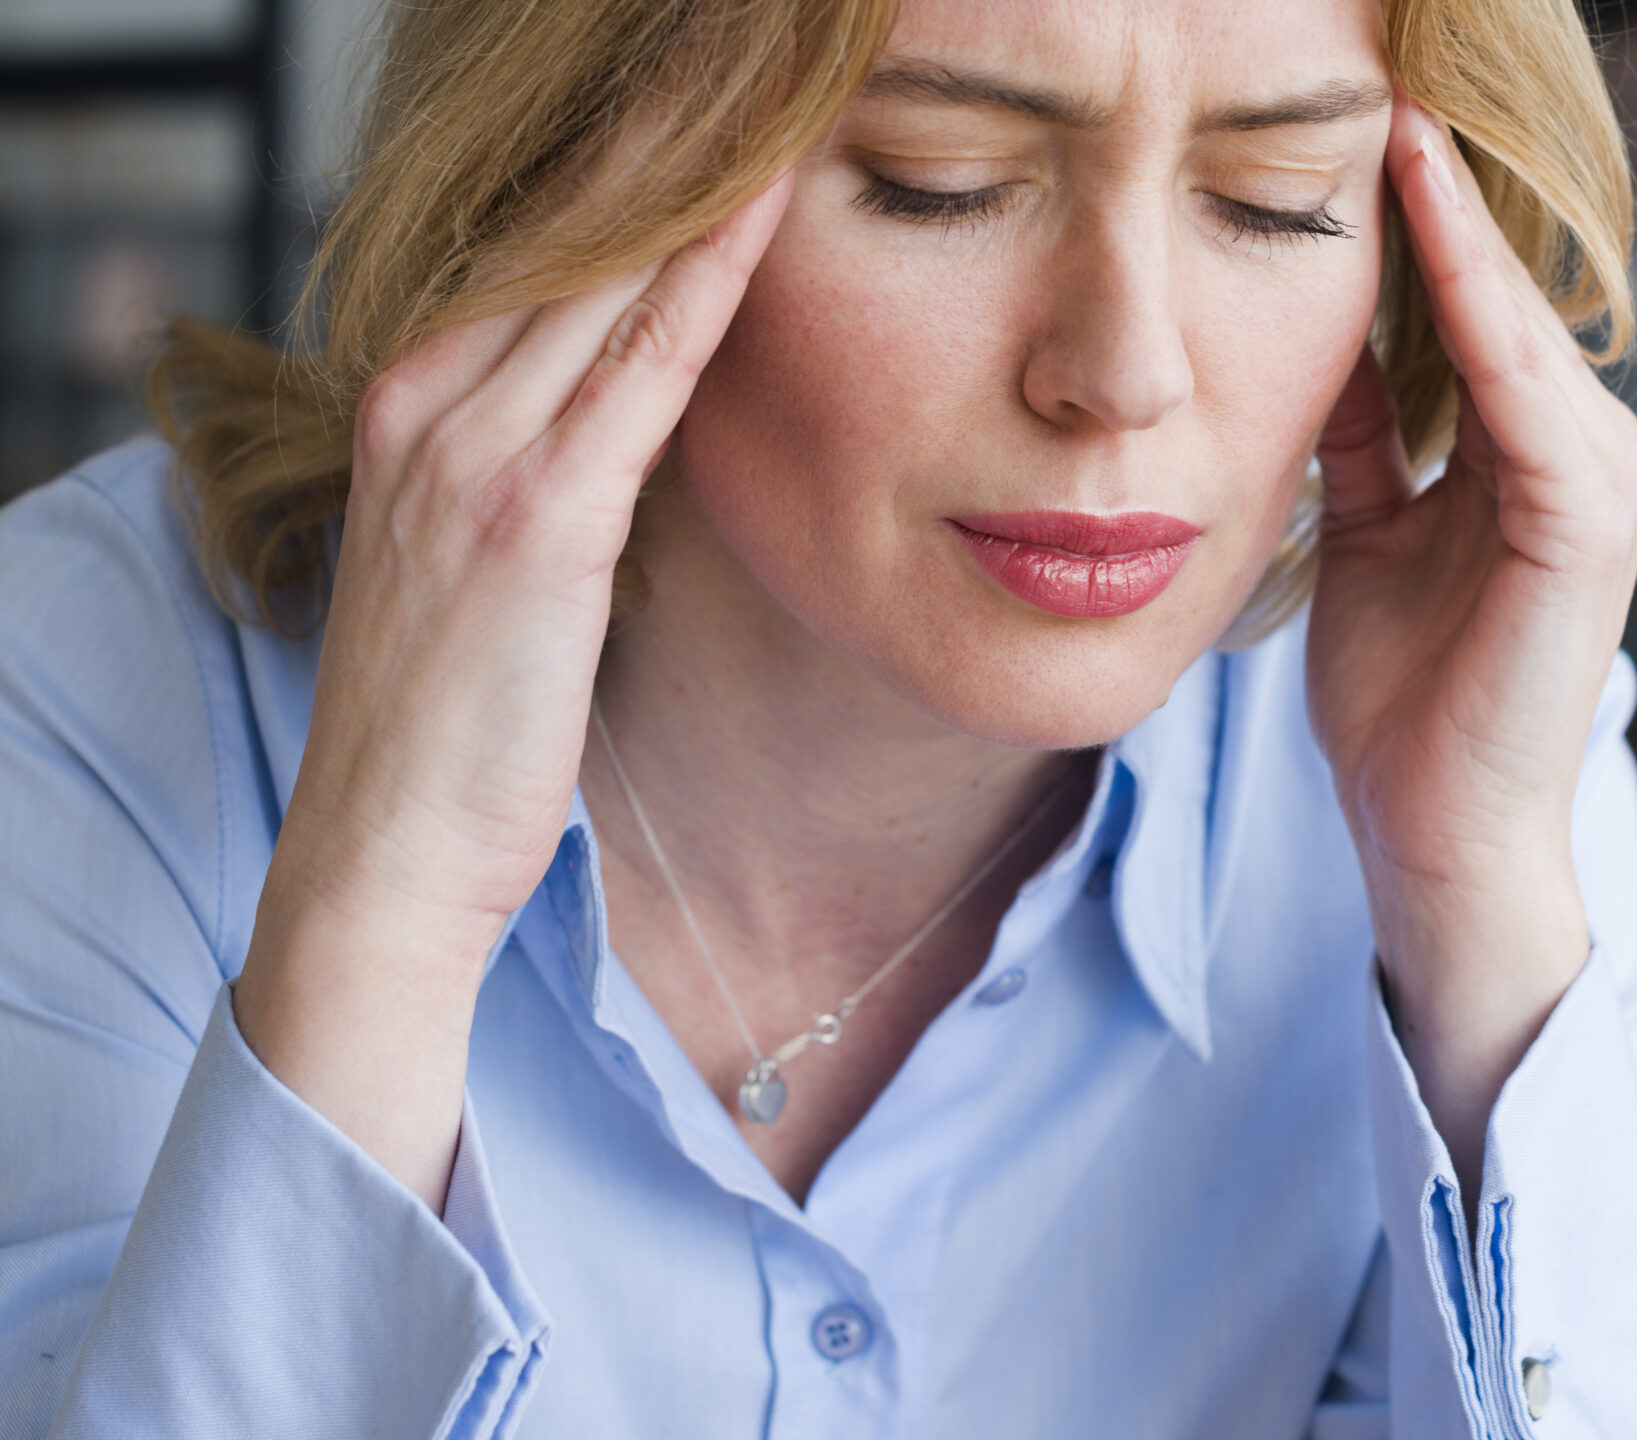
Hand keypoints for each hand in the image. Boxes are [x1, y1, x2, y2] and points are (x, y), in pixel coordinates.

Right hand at [233, 173, 795, 1204]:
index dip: (633, 157)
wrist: (388, 850)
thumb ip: (548, 459)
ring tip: (775, 75)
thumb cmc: (455, 717)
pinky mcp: (534, 517)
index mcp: (414, 399)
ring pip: (606, 268)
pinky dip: (706, 275)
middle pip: (573, 224)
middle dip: (670, 125)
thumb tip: (639, 397)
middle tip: (757, 42)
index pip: (542, 242)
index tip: (712, 81)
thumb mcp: (486, 555)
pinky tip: (765, 203)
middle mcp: (429, 398)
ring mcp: (473, 451)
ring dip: (699, 165)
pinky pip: (640, 364)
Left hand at [1307, 100, 1636, 1186]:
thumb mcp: (1365, 537)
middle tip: (1384, 79)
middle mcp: (1584, 455)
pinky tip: (1423, 214)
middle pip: (1506, 293)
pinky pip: (1520, 381)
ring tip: (1399, 116)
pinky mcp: (1584, 519)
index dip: (1420, 220)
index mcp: (1534, 461)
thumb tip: (1322, 345)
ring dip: (1457, 215)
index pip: (1475, 310)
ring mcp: (1600, 482)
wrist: (1428, 833)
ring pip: (1520, 317)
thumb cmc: (1400, 702)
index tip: (1360, 124)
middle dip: (1442, 194)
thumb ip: (1365, 442)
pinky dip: (1473, 296)